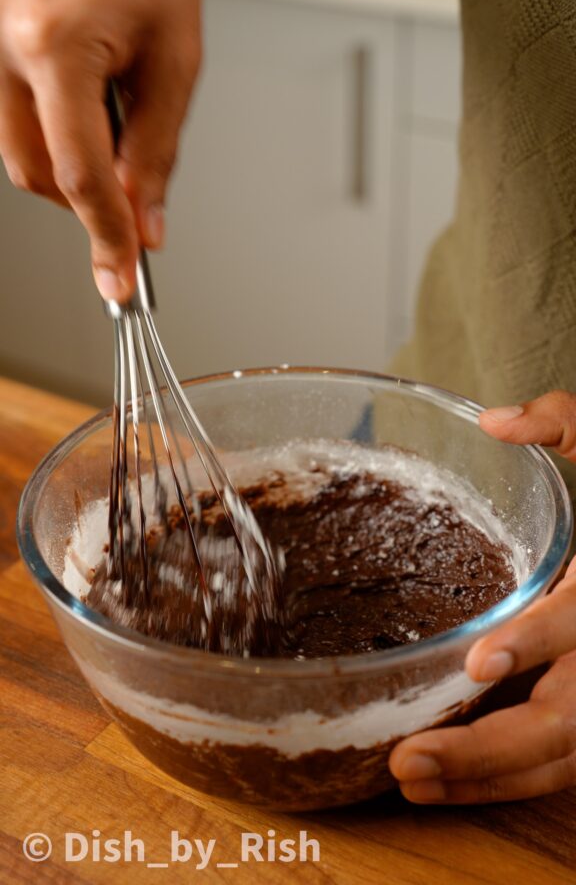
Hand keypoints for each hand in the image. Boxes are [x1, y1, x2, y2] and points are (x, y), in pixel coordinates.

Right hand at [0, 0, 201, 300]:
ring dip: (69, 160)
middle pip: (34, 172)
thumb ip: (158, 148)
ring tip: (115, 115)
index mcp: (54, 46)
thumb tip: (147, 224)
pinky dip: (51, 122)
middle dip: (86, 199)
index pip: (79, 176)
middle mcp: (0, 42)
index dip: (106, 238)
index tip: (123, 284)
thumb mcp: (177, 56)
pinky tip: (85, 89)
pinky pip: (9, 104)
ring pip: (16, 145)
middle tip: (135, 191)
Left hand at [389, 391, 575, 802]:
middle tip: (409, 755)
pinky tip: (443, 783)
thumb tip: (495, 419)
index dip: (537, 641)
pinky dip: (503, 781)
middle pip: (568, 716)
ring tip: (407, 779)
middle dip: (491, 747)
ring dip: (486, 778)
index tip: (478, 661)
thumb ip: (566, 423)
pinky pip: (558, 764)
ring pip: (562, 758)